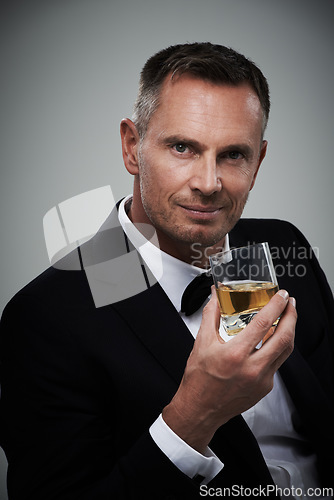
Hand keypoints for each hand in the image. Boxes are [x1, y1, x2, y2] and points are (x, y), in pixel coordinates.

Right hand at [163, 287, 296, 453]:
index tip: (281, 296)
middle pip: (284, 337)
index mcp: (235, 354)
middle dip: (291, 316)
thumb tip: (215, 296)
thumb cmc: (199, 379)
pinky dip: (278, 348)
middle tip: (290, 303)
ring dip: (289, 331)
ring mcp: (262, 380)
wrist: (200, 409)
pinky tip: (272, 340)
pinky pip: (277, 363)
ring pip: (285, 351)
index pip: (263, 324)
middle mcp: (252, 368)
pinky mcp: (265, 387)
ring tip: (287, 318)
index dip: (276, 306)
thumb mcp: (201, 343)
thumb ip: (211, 315)